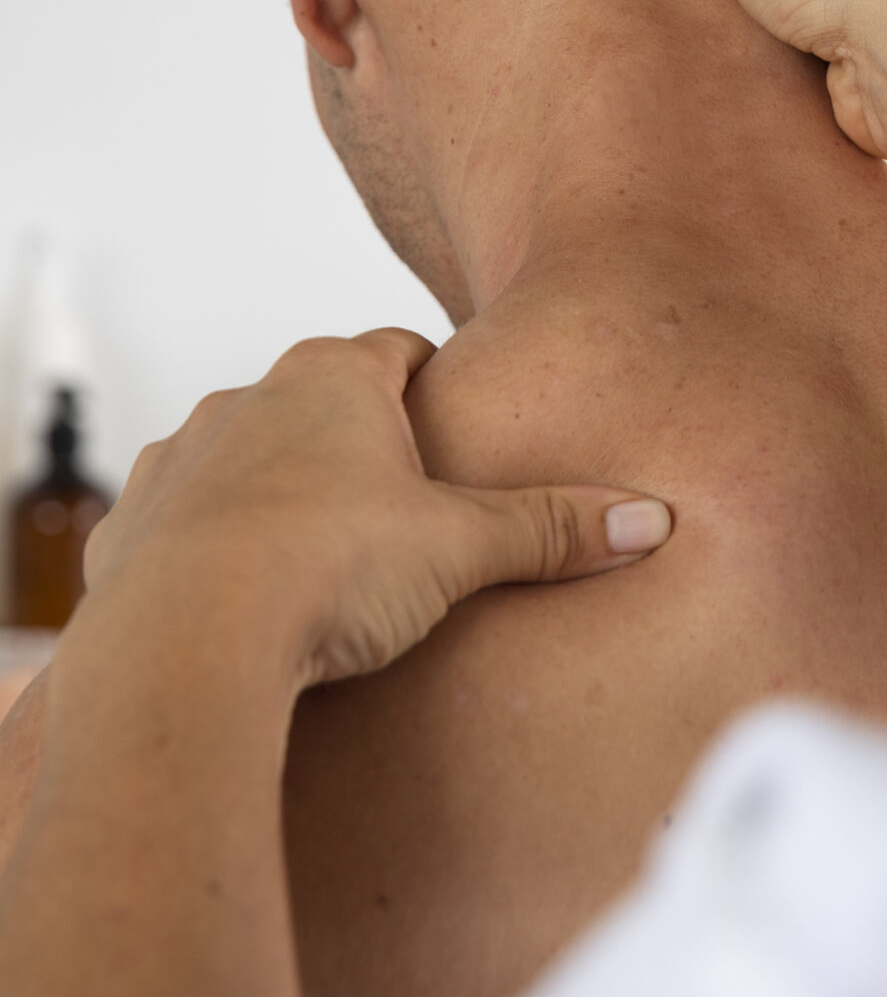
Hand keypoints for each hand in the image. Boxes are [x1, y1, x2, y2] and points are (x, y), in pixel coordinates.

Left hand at [79, 328, 672, 691]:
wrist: (183, 646)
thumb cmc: (322, 574)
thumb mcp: (462, 549)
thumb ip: (554, 529)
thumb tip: (649, 519)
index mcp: (331, 378)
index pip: (398, 350)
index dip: (433, 386)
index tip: (456, 430)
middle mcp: (246, 402)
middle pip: (318, 405)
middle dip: (357, 450)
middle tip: (403, 513)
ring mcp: (178, 463)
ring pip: (243, 463)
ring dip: (278, 499)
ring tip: (321, 568)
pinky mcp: (127, 533)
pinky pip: (179, 528)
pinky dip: (212, 556)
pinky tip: (245, 608)